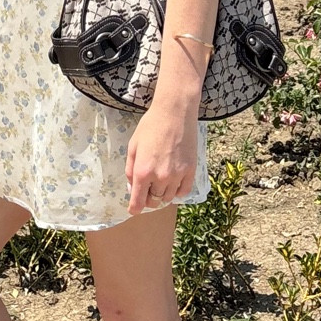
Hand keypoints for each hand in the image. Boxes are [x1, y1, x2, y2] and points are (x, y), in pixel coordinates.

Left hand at [125, 95, 198, 216]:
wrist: (174, 112)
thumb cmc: (150, 126)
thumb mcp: (133, 146)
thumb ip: (130, 169)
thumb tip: (132, 187)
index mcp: (143, 172)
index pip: (138, 203)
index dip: (134, 208)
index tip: (134, 209)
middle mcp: (161, 177)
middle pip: (154, 202)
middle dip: (148, 199)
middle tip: (147, 190)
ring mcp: (177, 175)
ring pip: (169, 198)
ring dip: (163, 194)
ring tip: (161, 182)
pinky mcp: (191, 171)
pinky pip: (184, 192)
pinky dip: (178, 191)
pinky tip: (174, 182)